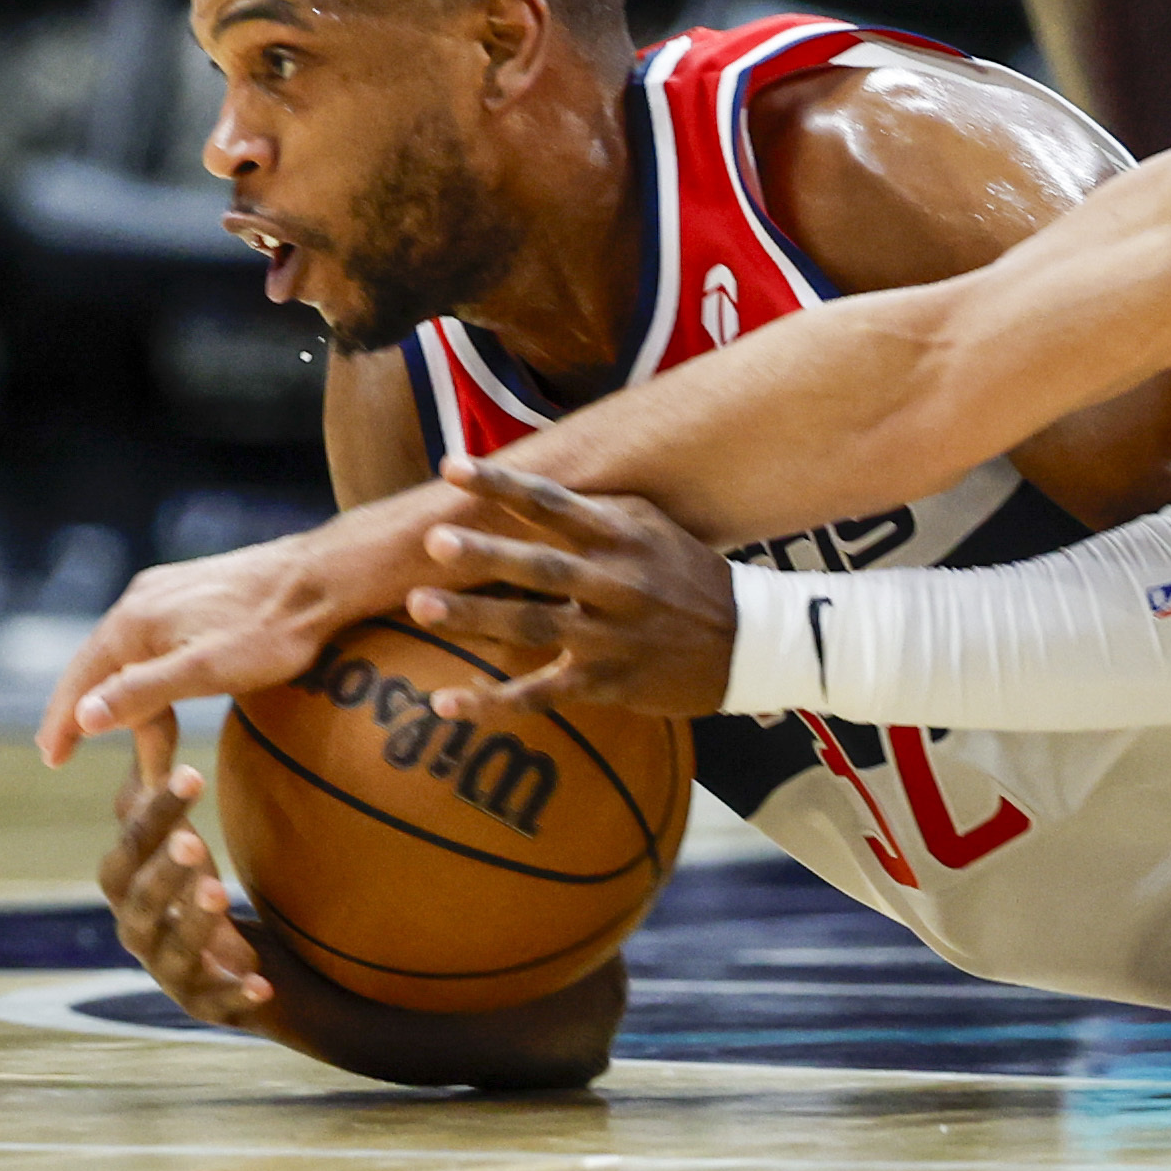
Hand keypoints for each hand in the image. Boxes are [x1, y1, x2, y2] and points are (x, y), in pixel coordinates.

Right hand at [36, 503, 442, 767]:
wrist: (324, 577)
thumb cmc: (272, 630)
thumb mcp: (206, 671)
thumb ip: (143, 692)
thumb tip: (83, 716)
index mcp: (134, 621)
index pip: (81, 680)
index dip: (63, 723)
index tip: (50, 759)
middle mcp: (141, 599)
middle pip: (98, 665)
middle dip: (83, 711)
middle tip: (62, 752)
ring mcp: (168, 591)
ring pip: (128, 653)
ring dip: (119, 694)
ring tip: (113, 733)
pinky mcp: (194, 591)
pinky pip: (153, 639)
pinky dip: (144, 673)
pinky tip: (152, 688)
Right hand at [99, 749, 279, 1034]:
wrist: (264, 977)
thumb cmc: (209, 899)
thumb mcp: (189, 845)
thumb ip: (165, 792)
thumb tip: (148, 709)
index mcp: (134, 884)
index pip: (131, 842)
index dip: (154, 811)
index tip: (190, 773)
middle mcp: (140, 929)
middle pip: (137, 898)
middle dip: (162, 867)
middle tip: (193, 840)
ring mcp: (171, 973)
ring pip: (169, 950)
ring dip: (191, 922)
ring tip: (218, 892)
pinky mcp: (206, 1007)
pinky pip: (217, 1003)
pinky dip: (236, 994)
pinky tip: (262, 985)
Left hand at [401, 459, 737, 725]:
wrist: (749, 641)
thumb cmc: (688, 575)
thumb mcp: (654, 529)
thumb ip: (598, 509)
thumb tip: (528, 486)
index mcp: (623, 538)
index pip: (555, 504)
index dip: (503, 485)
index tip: (453, 467)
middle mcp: (617, 583)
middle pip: (542, 566)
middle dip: (487, 553)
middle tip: (434, 541)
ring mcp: (612, 637)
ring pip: (535, 625)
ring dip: (474, 617)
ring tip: (420, 606)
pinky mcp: (608, 683)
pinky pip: (542, 694)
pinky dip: (492, 702)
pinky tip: (445, 703)